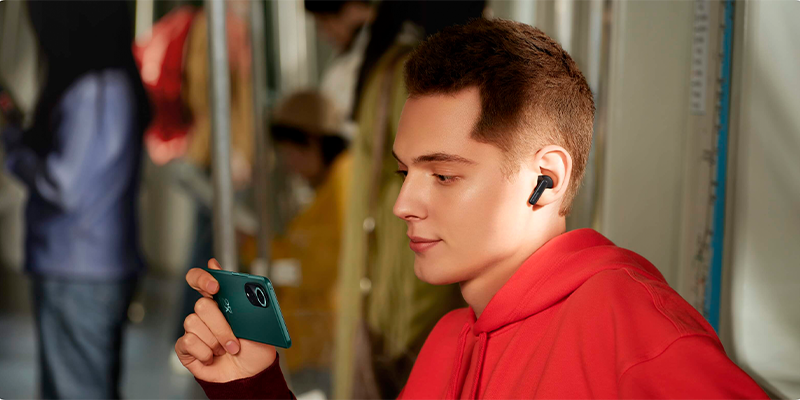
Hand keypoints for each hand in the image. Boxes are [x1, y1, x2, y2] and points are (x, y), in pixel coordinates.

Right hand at [175, 258, 276, 382]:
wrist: (250, 373)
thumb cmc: (254, 346)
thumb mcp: (258, 321)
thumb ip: (247, 301)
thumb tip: (244, 283)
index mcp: (221, 301)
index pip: (200, 279)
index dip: (202, 278)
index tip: (215, 286)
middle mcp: (205, 313)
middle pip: (201, 305)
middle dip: (221, 326)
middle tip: (234, 341)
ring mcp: (194, 329)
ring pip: (192, 322)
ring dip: (215, 341)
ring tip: (226, 350)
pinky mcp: (186, 346)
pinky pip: (188, 341)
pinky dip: (204, 352)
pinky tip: (212, 357)